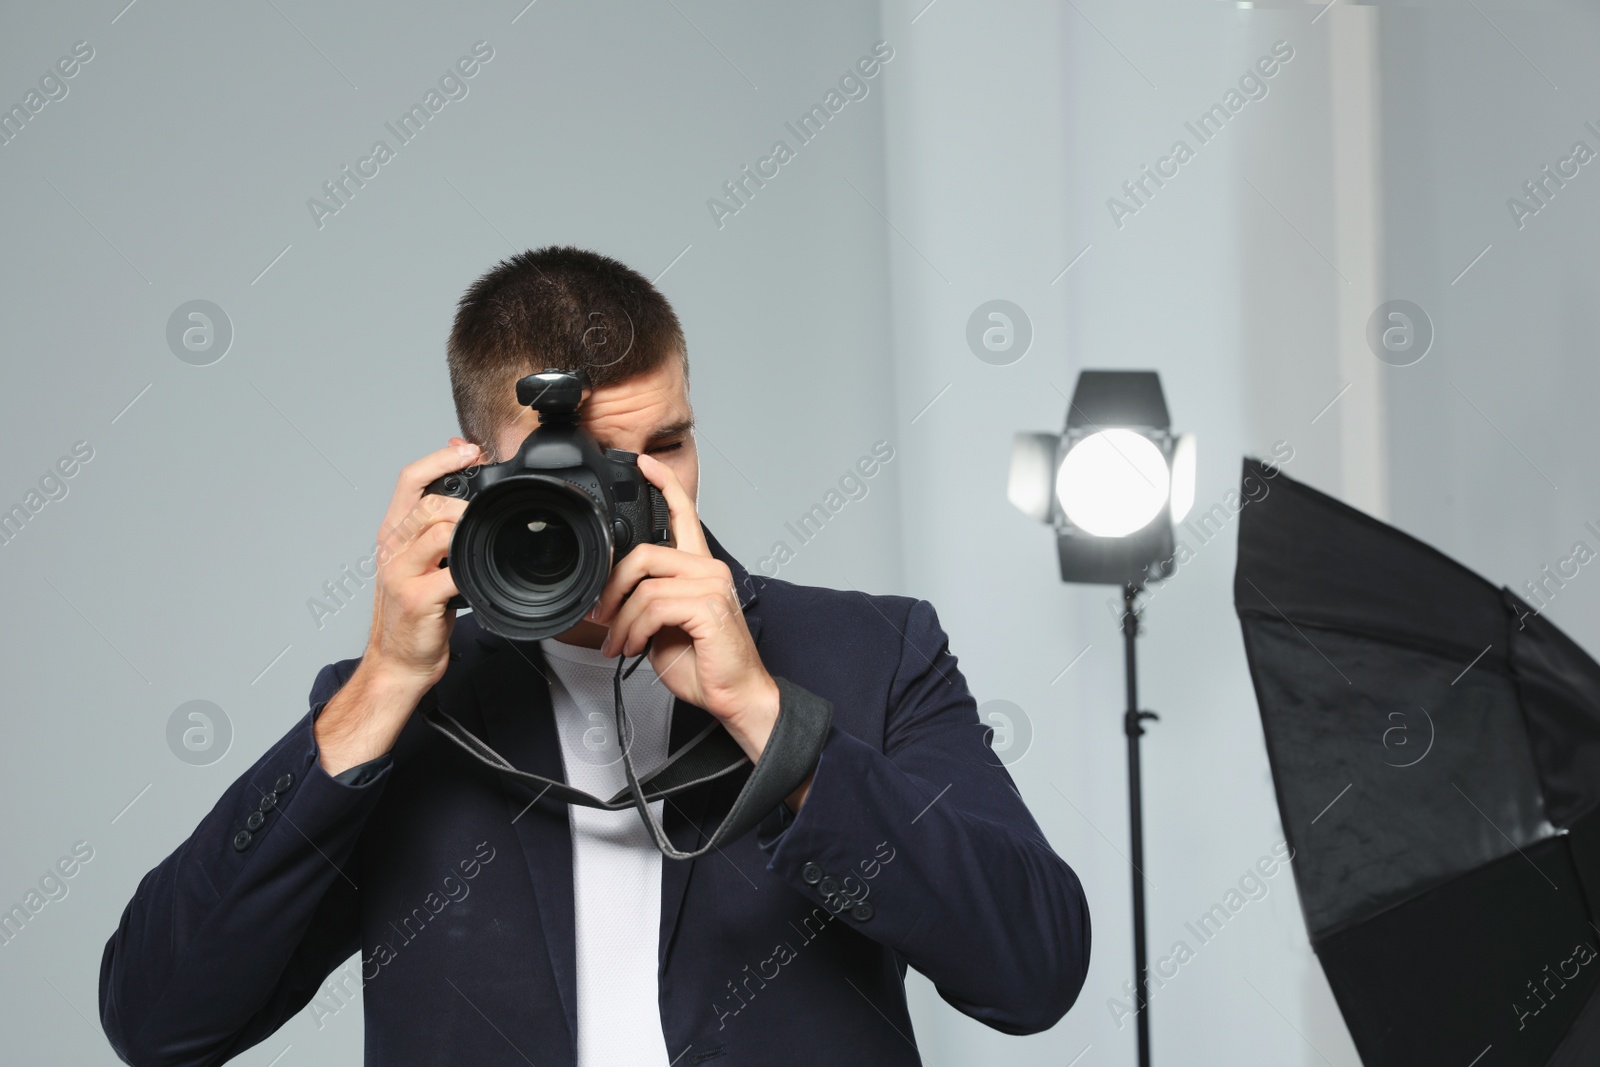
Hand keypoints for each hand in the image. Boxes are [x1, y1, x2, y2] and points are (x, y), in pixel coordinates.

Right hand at [314, 439, 480, 775]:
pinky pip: (451, 572)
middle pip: (428, 502)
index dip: (440, 459)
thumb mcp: (422, 565)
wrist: (397, 663)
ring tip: (485, 537)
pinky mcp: (416, 599)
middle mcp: (392, 550)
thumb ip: (436, 530)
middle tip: (490, 505)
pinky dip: (471, 570)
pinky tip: (481, 574)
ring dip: (468, 528)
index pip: (410, 480)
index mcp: (393, 536)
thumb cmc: (415, 615)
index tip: (470, 450)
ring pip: (438, 530)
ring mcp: (401, 573)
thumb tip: (463, 491)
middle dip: (464, 498)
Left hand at [591, 455, 810, 807]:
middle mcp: (709, 569)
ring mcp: (711, 586)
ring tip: (618, 642)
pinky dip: (634, 629)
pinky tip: (635, 647)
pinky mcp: (709, 607)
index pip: (684, 513)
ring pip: (645, 584)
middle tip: (601, 616)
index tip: (642, 464)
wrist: (734, 695)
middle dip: (613, 586)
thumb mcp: (665, 625)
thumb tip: (611, 596)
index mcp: (700, 568)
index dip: (663, 484)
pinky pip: (654, 606)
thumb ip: (647, 599)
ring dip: (621, 619)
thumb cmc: (703, 663)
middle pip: (645, 552)